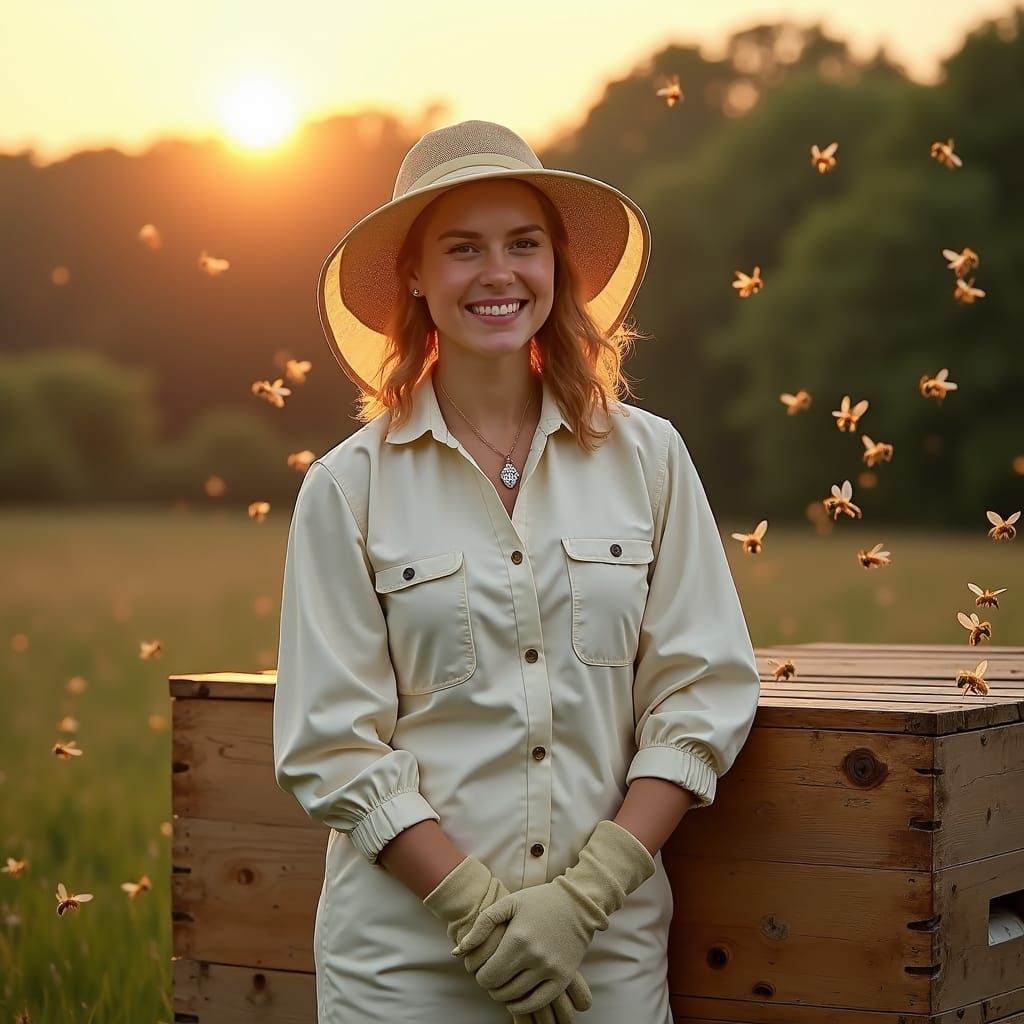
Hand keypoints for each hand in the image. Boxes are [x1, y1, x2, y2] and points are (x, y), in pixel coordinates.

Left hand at [422, 855, 591, 1021]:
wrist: (578, 903)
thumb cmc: (539, 900)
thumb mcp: (508, 903)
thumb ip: (481, 925)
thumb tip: (457, 952)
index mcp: (517, 939)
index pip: (487, 976)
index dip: (479, 975)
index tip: (481, 967)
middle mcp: (534, 957)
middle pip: (499, 989)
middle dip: (490, 984)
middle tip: (492, 973)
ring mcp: (551, 969)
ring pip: (516, 998)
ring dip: (504, 994)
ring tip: (504, 981)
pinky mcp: (564, 977)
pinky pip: (538, 1002)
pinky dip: (523, 1005)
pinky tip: (516, 997)